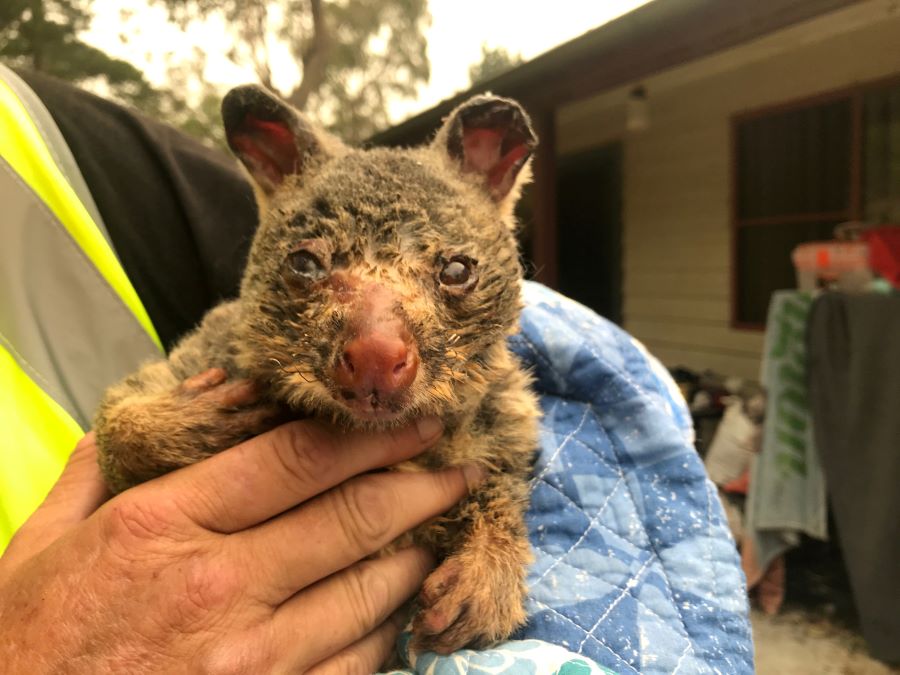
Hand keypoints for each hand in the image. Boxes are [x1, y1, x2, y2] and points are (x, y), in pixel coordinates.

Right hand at [0, 416, 473, 672]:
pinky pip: (354, 661)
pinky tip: (399, 603)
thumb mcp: (39, 548)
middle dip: (418, 485)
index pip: (295, 460)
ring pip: (366, 590)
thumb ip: (97, 471)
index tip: (413, 423)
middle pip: (350, 517)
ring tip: (436, 527)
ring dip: (413, 552)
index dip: (368, 436)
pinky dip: (387, 626)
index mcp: (162, 527)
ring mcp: (250, 659)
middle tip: (456, 466)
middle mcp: (218, 587)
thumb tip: (146, 416)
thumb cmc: (25, 650)